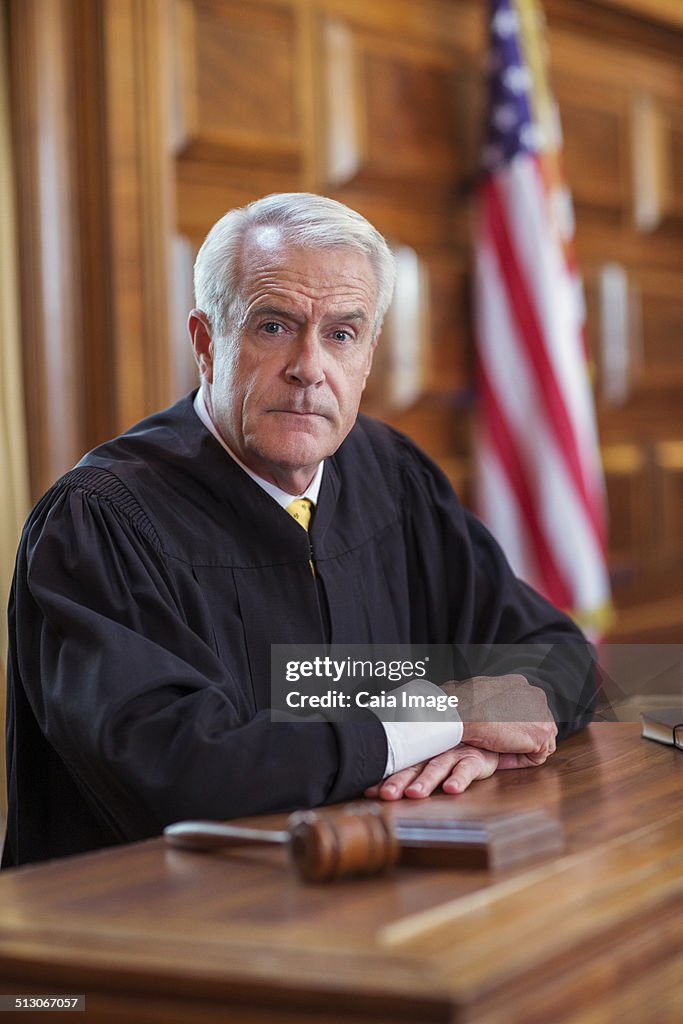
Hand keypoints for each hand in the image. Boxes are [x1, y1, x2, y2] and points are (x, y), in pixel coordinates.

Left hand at [364, 744, 498, 799]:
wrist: (490, 739)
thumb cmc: (457, 753)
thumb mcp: (434, 761)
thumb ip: (413, 772)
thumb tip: (381, 791)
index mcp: (421, 755)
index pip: (400, 767)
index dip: (385, 778)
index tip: (370, 792)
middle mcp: (434, 753)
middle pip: (413, 767)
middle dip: (399, 781)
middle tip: (387, 794)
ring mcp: (454, 755)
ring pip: (437, 767)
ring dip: (425, 780)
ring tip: (415, 793)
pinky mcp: (474, 759)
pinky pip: (466, 769)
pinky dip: (459, 778)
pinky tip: (451, 788)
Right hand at [443, 675, 556, 763]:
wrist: (462, 713)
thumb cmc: (463, 705)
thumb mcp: (479, 696)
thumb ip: (492, 702)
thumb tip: (488, 710)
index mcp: (520, 685)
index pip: (525, 711)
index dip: (510, 727)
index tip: (495, 736)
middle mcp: (534, 695)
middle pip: (535, 725)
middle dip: (519, 738)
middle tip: (498, 747)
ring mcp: (541, 713)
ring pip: (537, 741)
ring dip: (518, 750)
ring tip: (497, 753)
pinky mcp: (541, 733)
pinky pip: (535, 756)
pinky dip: (518, 761)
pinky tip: (500, 757)